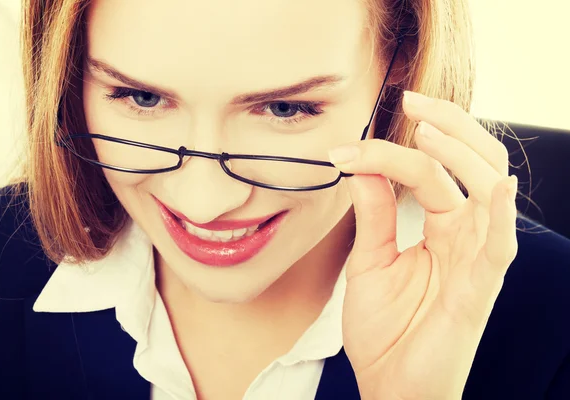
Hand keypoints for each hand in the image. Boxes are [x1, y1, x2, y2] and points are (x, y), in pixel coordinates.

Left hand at [329, 91, 517, 399]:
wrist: (390, 383)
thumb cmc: (386, 327)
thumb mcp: (370, 261)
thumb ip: (374, 214)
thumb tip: (362, 166)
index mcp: (441, 224)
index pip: (426, 170)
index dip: (388, 152)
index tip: (344, 150)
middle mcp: (465, 232)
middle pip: (472, 161)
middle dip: (446, 126)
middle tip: (411, 100)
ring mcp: (476, 257)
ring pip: (489, 188)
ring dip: (463, 154)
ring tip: (426, 131)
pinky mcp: (480, 288)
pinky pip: (499, 246)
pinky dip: (499, 215)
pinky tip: (494, 187)